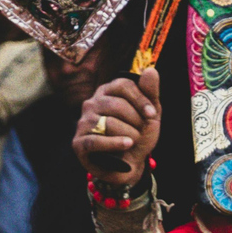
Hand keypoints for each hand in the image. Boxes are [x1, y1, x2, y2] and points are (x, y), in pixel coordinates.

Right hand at [73, 68, 160, 185]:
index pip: (122, 85)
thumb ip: (150, 92)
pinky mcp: (79, 143)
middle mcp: (91, 104)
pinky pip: (96, 140)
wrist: (132, 163)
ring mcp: (83, 123)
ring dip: (129, 134)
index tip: (152, 114)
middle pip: (116, 104)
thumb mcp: (150, 114)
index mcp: (107, 92)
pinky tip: (127, 144)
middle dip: (136, 120)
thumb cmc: (138, 134)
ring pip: (109, 123)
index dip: (141, 100)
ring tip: (133, 141)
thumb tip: (151, 70)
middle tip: (141, 131)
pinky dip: (115, 143)